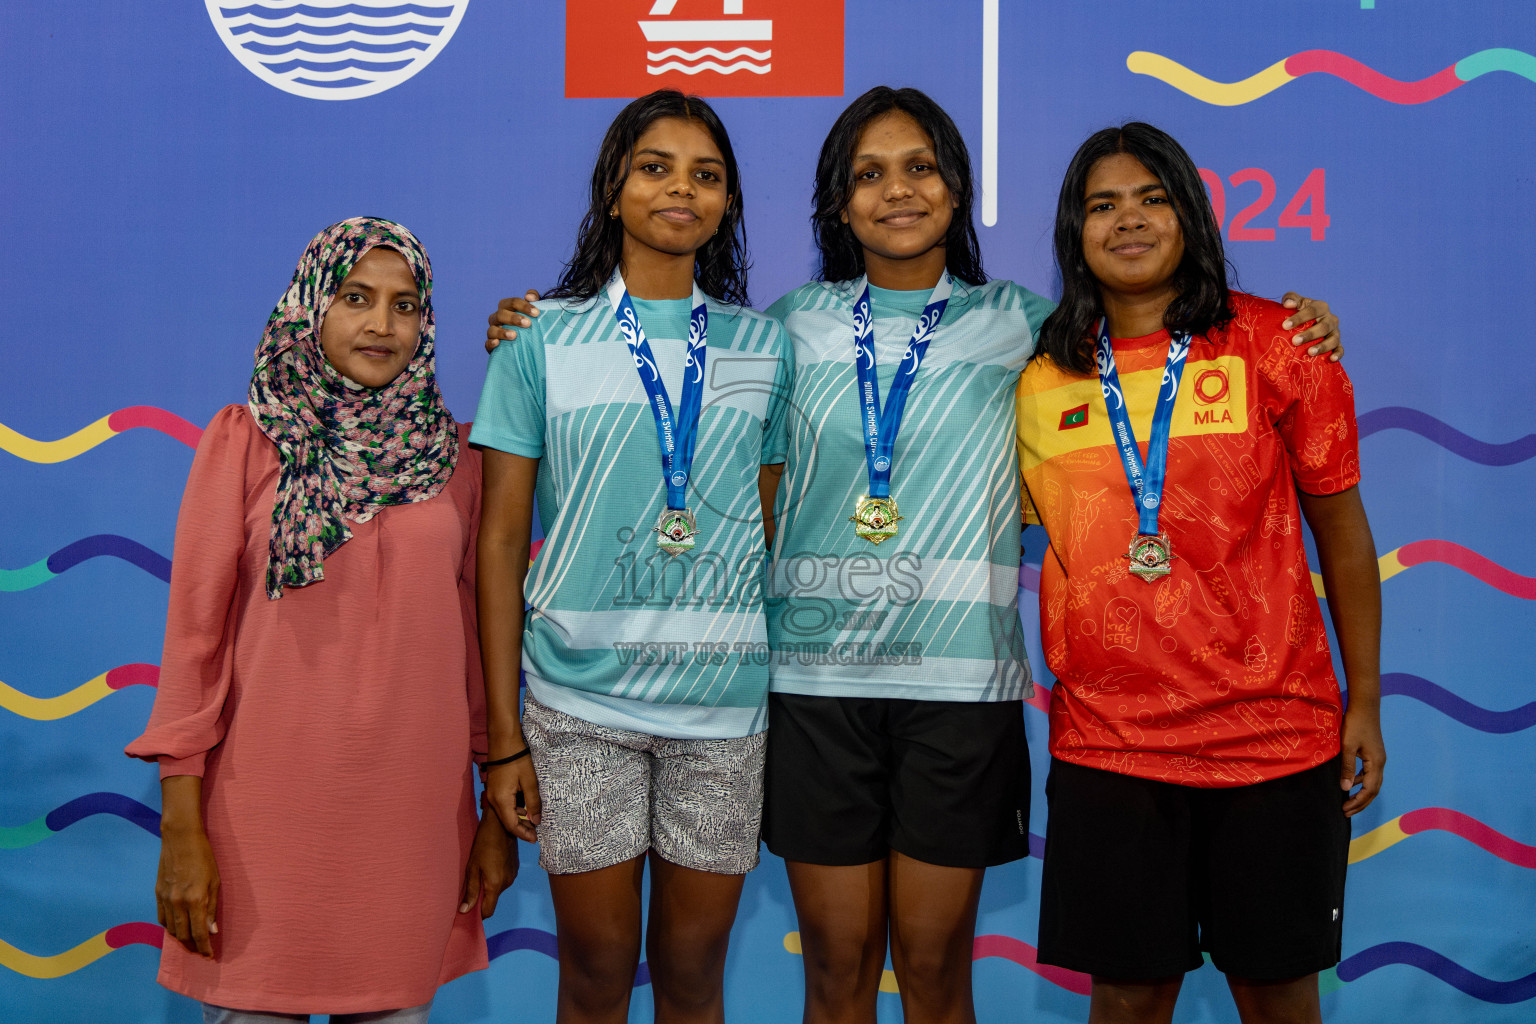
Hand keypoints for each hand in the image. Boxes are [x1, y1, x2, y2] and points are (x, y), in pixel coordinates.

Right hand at [156, 825, 219, 957]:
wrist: (180, 839)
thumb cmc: (204, 857)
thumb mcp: (215, 881)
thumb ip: (212, 908)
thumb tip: (211, 930)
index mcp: (195, 900)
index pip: (198, 933)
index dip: (204, 947)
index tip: (209, 955)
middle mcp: (177, 903)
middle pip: (182, 935)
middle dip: (192, 946)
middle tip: (200, 951)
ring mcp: (165, 899)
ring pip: (170, 929)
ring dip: (180, 939)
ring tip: (190, 942)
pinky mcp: (157, 894)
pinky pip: (161, 918)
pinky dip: (169, 927)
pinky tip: (177, 928)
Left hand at [460, 813, 518, 917]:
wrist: (501, 825)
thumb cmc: (483, 844)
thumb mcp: (472, 867)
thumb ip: (470, 891)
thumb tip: (465, 911)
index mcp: (495, 885)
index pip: (488, 911)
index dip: (478, 914)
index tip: (469, 909)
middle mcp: (507, 883)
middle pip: (492, 899)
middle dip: (482, 896)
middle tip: (472, 880)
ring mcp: (513, 875)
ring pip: (498, 889)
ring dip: (490, 885)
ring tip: (482, 869)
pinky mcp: (515, 868)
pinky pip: (504, 880)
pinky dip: (496, 877)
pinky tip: (490, 863)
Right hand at [484, 752, 541, 842]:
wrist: (503, 741)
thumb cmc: (518, 759)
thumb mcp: (530, 781)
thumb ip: (533, 802)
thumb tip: (536, 820)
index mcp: (501, 801)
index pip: (512, 825)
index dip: (524, 834)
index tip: (535, 839)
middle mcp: (493, 800)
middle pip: (507, 822)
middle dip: (522, 829)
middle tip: (536, 833)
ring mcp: (492, 794)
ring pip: (506, 814)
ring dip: (518, 820)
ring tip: (533, 822)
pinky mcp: (495, 789)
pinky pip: (504, 806)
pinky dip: (514, 811)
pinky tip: (525, 810)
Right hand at [485, 291, 542, 352]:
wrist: (526, 345)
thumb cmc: (529, 324)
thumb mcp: (533, 311)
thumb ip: (534, 298)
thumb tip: (529, 296)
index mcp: (506, 308)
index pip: (512, 302)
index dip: (524, 306)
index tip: (536, 313)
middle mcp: (497, 318)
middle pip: (501, 314)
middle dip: (514, 318)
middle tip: (528, 324)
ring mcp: (493, 332)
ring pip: (492, 329)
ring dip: (502, 332)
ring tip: (514, 335)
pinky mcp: (491, 346)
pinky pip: (487, 344)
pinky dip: (491, 343)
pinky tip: (498, 343)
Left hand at [1280, 293, 1341, 360]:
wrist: (1307, 323)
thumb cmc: (1299, 312)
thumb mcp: (1296, 303)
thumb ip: (1291, 298)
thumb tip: (1288, 303)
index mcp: (1321, 307)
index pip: (1312, 310)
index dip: (1299, 317)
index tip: (1285, 325)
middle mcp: (1331, 319)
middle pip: (1323, 326)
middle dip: (1309, 334)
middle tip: (1295, 341)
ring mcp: (1335, 332)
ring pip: (1333, 339)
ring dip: (1322, 346)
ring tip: (1310, 352)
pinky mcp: (1337, 344)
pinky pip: (1340, 349)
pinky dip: (1338, 354)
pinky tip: (1331, 359)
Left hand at [1340, 704, 1385, 815]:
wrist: (1365, 706)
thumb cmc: (1355, 724)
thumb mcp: (1347, 746)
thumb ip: (1347, 767)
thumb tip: (1345, 788)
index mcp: (1376, 763)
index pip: (1369, 790)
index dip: (1358, 802)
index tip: (1345, 810)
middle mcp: (1380, 763)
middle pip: (1373, 790)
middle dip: (1360, 803)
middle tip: (1346, 812)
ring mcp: (1378, 758)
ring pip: (1372, 782)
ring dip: (1361, 793)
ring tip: (1348, 802)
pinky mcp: (1374, 753)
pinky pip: (1369, 773)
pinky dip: (1361, 781)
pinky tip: (1350, 782)